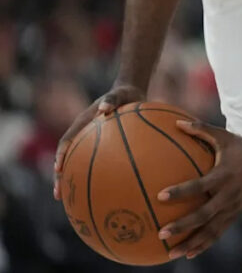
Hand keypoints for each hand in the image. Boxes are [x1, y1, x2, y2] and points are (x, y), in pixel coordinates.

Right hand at [54, 83, 145, 198]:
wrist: (131, 92)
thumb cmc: (125, 93)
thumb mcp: (120, 94)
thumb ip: (112, 99)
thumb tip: (104, 108)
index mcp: (82, 123)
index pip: (66, 141)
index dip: (61, 155)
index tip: (58, 169)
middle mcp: (83, 135)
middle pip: (67, 158)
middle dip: (60, 176)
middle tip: (58, 194)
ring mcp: (91, 142)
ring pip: (79, 165)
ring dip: (74, 181)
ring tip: (72, 201)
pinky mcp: (104, 147)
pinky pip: (98, 164)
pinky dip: (97, 177)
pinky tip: (107, 192)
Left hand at [157, 120, 241, 259]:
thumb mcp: (224, 136)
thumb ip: (200, 129)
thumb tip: (177, 122)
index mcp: (223, 175)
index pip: (199, 186)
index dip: (181, 192)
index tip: (161, 196)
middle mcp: (228, 194)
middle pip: (203, 214)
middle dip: (182, 225)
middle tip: (161, 233)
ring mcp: (233, 206)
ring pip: (210, 229)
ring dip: (191, 242)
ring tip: (171, 254)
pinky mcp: (236, 213)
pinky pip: (218, 232)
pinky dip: (204, 243)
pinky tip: (189, 252)